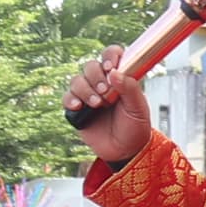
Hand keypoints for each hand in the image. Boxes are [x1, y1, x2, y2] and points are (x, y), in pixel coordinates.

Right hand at [63, 46, 150, 164]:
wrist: (124, 151)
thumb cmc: (135, 127)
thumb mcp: (138, 108)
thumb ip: (130, 88)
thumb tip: (115, 73)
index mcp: (120, 78)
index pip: (112, 55)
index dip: (109, 56)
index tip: (110, 67)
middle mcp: (102, 83)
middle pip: (91, 65)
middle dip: (95, 77)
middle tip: (105, 92)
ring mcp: (88, 95)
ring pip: (77, 80)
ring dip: (85, 90)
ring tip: (97, 105)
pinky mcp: (77, 109)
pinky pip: (67, 97)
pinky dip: (71, 100)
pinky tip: (79, 107)